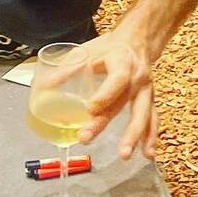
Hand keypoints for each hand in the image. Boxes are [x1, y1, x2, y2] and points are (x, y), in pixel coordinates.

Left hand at [73, 30, 158, 159]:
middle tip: (88, 138)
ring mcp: (146, 90)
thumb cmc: (111, 47)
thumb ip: (68, 68)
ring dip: (135, 136)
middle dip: (108, 122)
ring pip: (144, 115)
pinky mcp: (150, 100)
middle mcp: (138, 78)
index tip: (90, 109)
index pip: (117, 79)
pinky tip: (147, 154)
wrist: (138, 41)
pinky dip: (150, 138)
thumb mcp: (88, 50)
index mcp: (123, 62)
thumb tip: (45, 85)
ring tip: (124, 155)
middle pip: (127, 103)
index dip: (105, 95)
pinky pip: (153, 120)